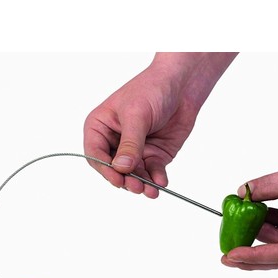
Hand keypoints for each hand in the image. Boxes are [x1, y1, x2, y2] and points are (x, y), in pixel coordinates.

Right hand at [83, 53, 236, 196]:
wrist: (182, 85)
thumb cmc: (152, 89)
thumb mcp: (136, 115)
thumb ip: (129, 144)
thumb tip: (121, 167)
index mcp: (100, 127)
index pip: (95, 154)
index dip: (105, 169)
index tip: (118, 178)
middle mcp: (115, 142)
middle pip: (114, 170)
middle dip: (125, 180)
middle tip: (137, 187)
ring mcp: (135, 151)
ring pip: (134, 175)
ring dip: (142, 184)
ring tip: (150, 191)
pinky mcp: (154, 156)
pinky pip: (152, 173)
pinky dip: (156, 179)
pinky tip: (161, 182)